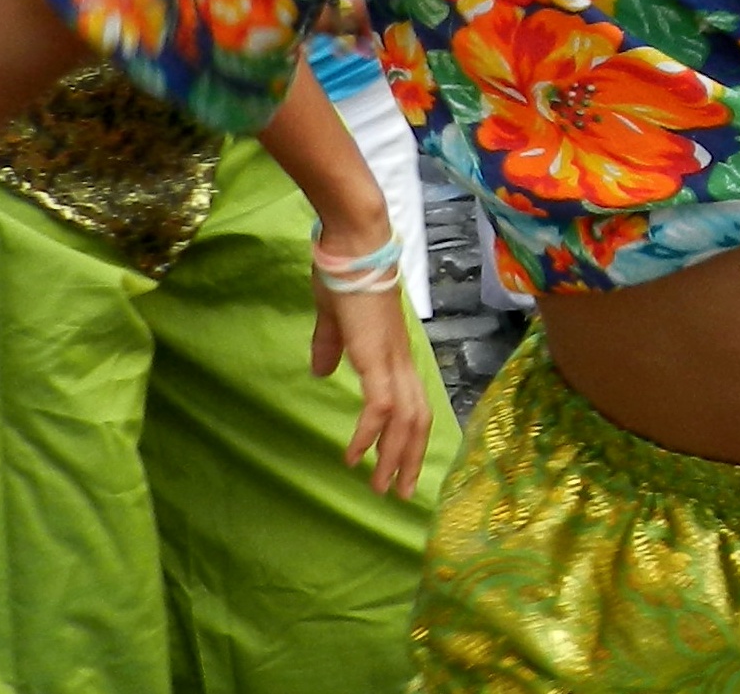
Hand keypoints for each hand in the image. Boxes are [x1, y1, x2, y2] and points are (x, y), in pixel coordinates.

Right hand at [307, 244, 434, 498]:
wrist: (353, 245)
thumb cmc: (342, 275)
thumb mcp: (334, 319)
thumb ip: (330, 346)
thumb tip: (322, 370)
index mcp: (393, 354)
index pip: (413, 405)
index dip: (409, 437)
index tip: (400, 467)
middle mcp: (401, 361)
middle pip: (417, 420)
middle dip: (408, 460)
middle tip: (399, 494)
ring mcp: (391, 359)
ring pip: (406, 419)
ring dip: (394, 456)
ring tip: (381, 487)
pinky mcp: (376, 356)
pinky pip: (380, 404)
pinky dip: (370, 433)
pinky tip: (356, 456)